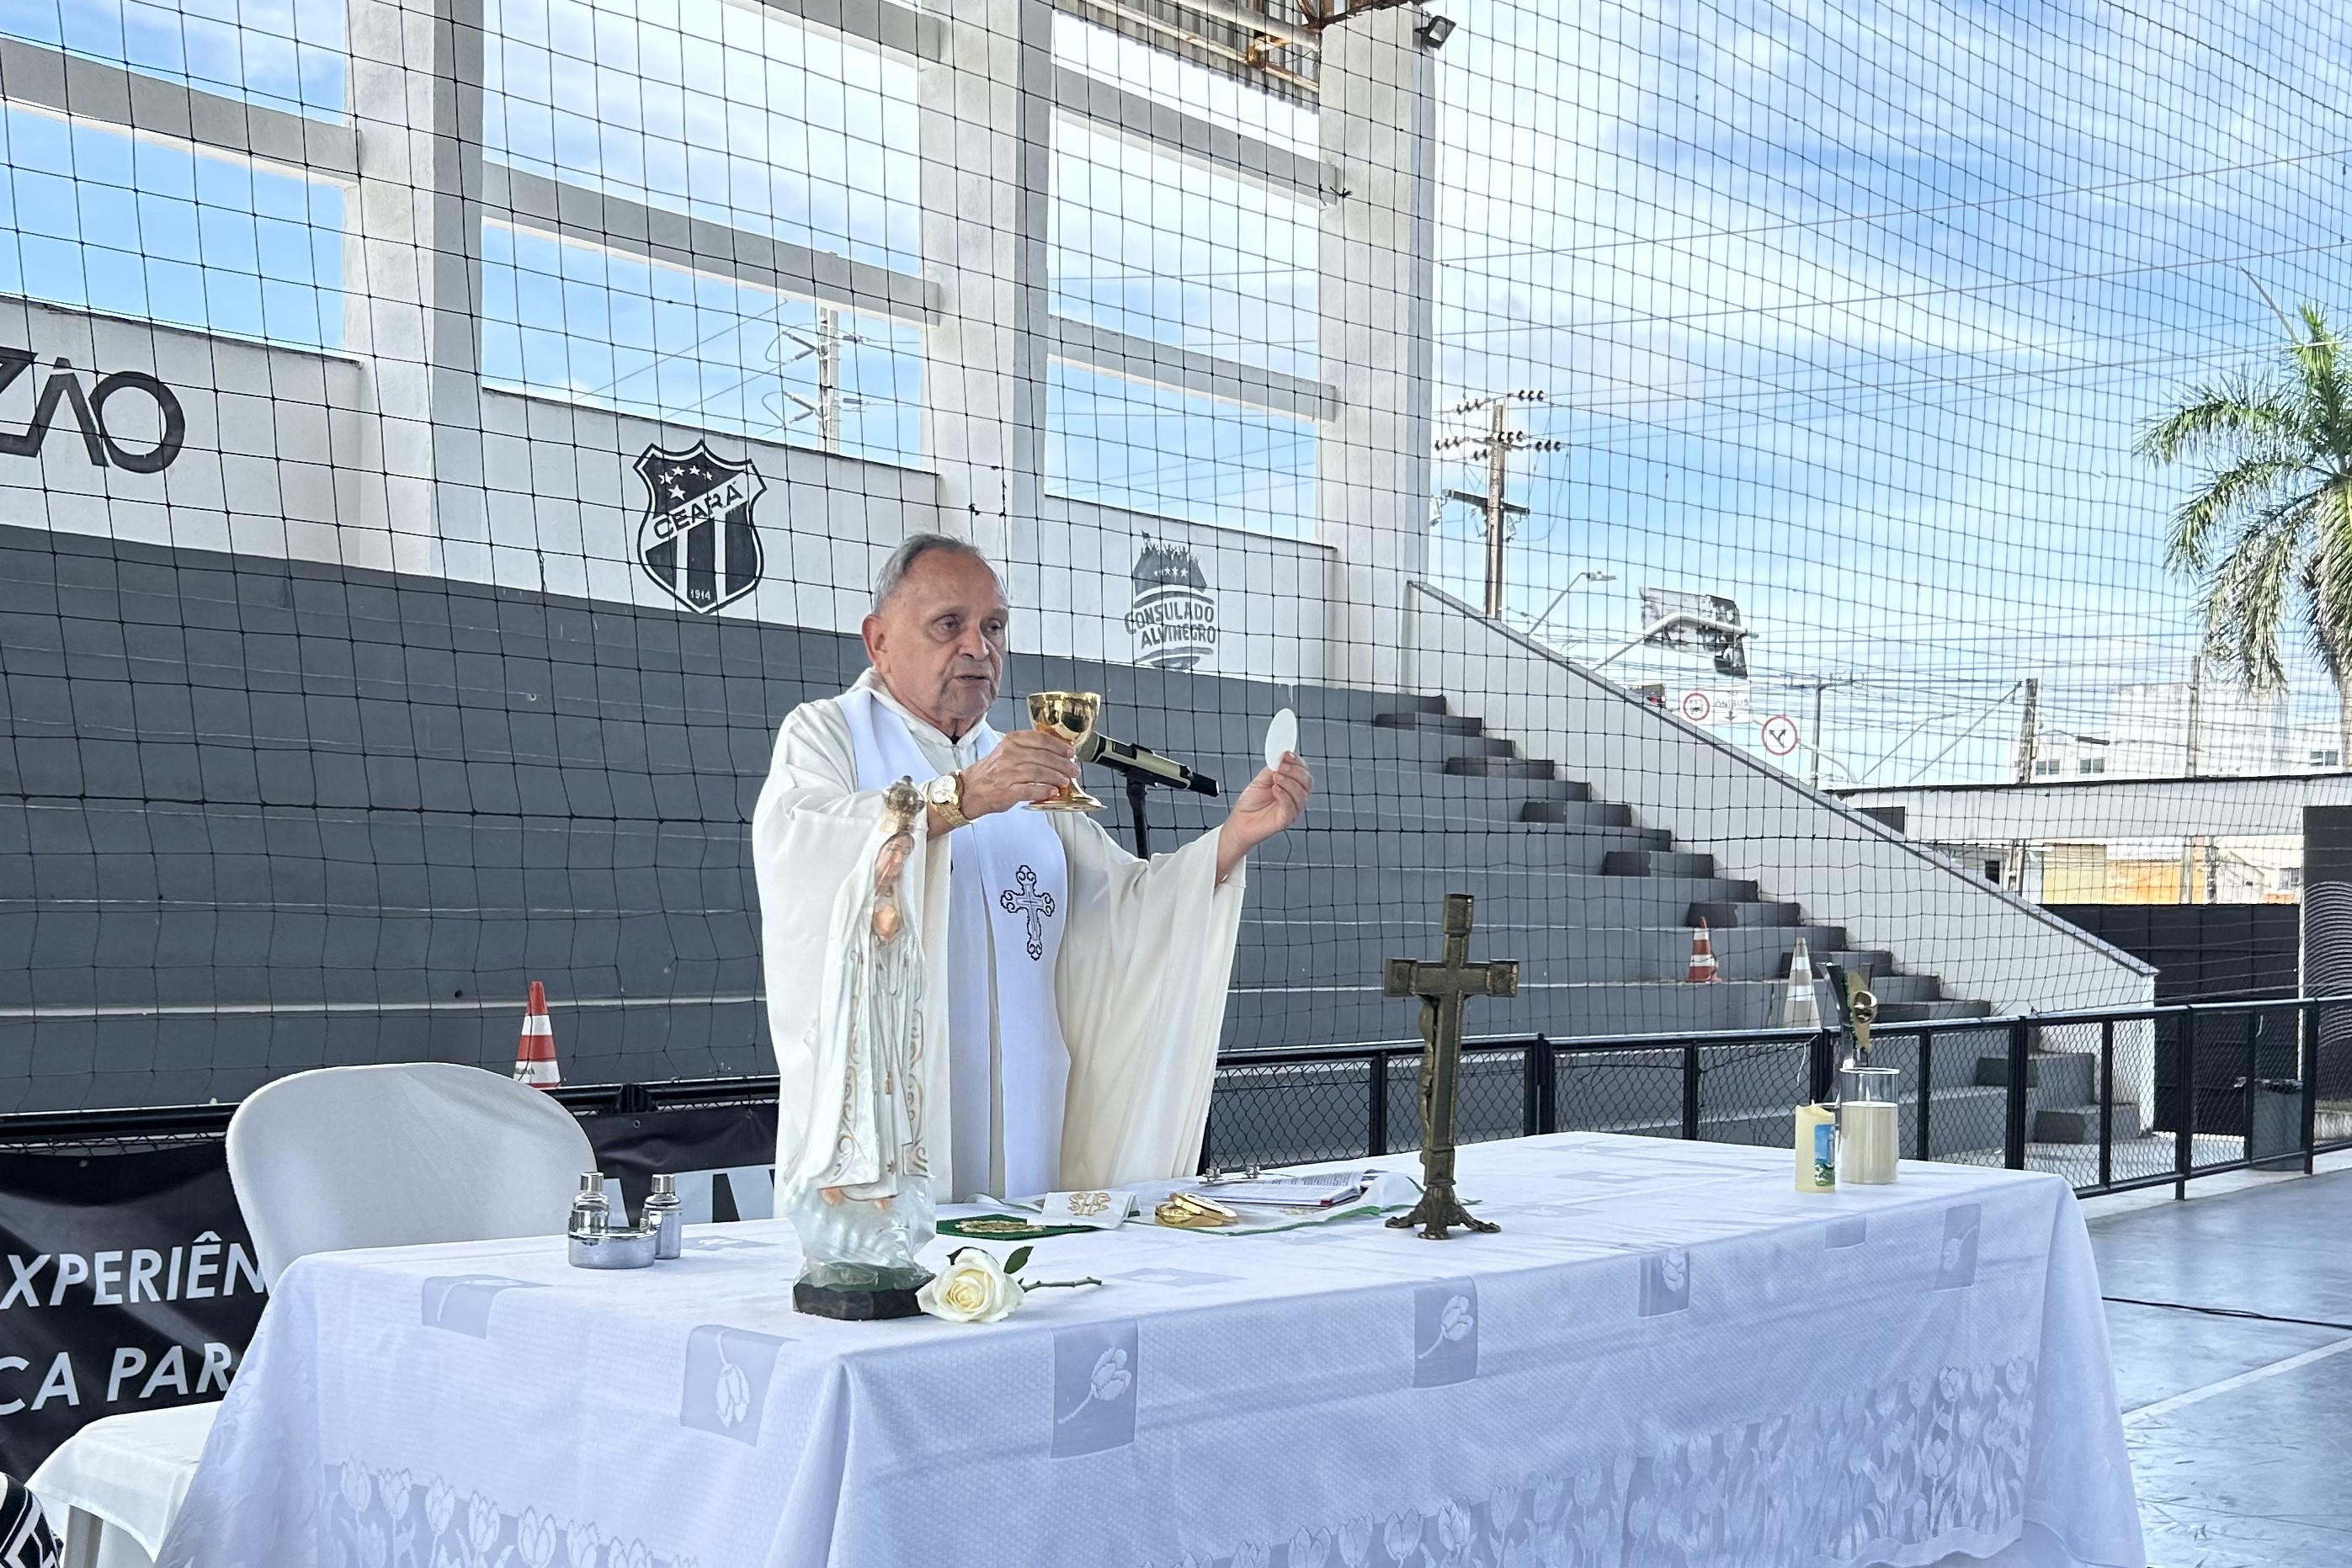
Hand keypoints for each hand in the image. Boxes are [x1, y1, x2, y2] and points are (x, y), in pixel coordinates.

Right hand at [955, 730, 1081, 818]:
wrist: (968, 790)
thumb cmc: (991, 773)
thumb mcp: (1007, 752)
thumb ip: (1028, 750)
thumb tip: (1057, 755)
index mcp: (1011, 741)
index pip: (1041, 739)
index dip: (1059, 746)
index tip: (1070, 752)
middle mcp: (1009, 755)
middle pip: (1043, 756)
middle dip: (1063, 764)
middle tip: (1073, 770)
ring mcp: (1006, 773)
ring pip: (1039, 772)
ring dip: (1056, 777)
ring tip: (1065, 781)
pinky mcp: (1006, 791)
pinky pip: (1030, 789)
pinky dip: (1044, 791)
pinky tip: (1052, 792)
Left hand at [1216, 753, 1311, 880]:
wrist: (1239, 822)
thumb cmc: (1250, 804)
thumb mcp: (1261, 780)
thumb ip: (1272, 769)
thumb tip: (1280, 757)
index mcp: (1291, 786)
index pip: (1303, 772)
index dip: (1298, 762)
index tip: (1288, 754)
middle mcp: (1295, 798)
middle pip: (1307, 782)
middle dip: (1295, 771)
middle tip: (1282, 766)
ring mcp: (1292, 810)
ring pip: (1301, 794)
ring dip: (1289, 782)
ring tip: (1275, 777)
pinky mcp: (1285, 820)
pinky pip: (1291, 807)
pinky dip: (1284, 795)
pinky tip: (1275, 789)